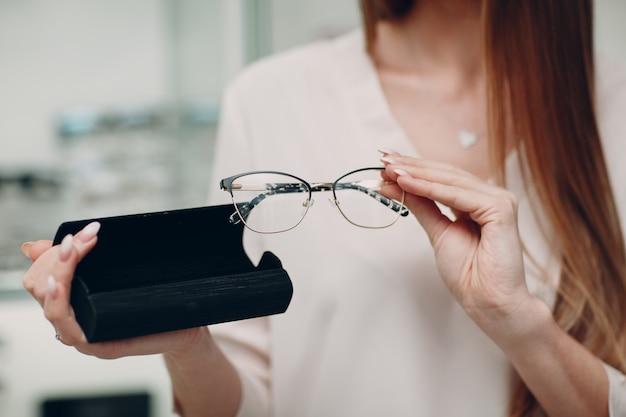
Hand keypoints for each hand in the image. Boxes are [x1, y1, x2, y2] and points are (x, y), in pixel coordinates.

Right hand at [21, 223, 206, 358]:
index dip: (54, 252)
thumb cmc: (151, 300)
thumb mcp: (112, 271)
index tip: (84, 233)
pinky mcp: (99, 346)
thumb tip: (33, 246)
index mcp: (72, 301)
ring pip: (50, 303)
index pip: (41, 274)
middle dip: (59, 256)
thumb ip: (82, 259)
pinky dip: (59, 304)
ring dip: (58, 271)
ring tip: (72, 251)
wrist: (185, 325)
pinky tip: (61, 286)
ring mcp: (83, 334)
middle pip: (40, 285)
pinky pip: (67, 329)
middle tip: (87, 237)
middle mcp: (72, 318)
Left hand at [380, 153, 535, 337]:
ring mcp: (499, 200)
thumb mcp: (437, 232)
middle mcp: (490, 197)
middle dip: (412, 166)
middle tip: (383, 160)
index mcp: (477, 202)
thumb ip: (421, 206)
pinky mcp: (501, 209)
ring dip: (416, 173)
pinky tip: (407, 182)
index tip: (387, 163)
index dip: (414, 169)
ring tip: (390, 169)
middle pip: (445, 175)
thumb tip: (395, 185)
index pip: (442, 178)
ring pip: (450, 180)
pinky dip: (429, 188)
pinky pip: (457, 195)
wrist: (488, 302)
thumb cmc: (469, 275)